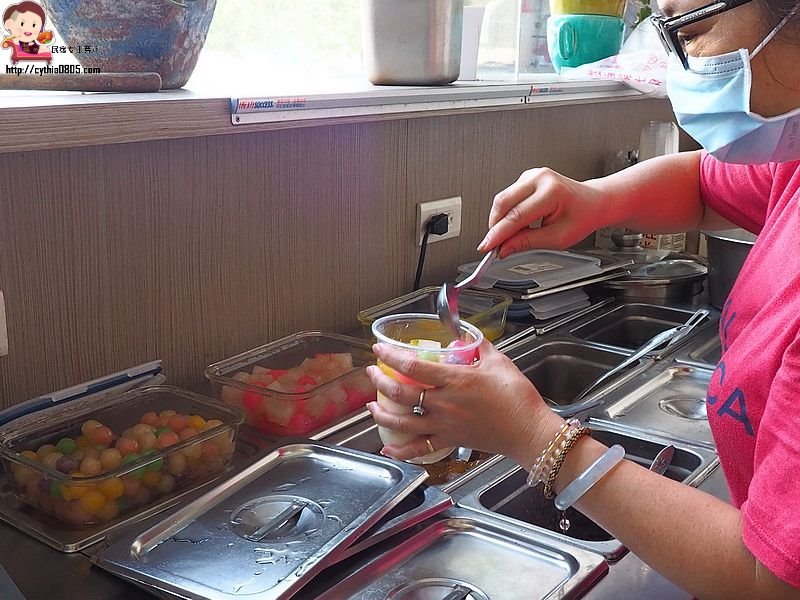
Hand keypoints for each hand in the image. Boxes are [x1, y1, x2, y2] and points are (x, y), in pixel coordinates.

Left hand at [365, 339, 563, 466]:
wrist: (529, 431)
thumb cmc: (517, 397)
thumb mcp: (499, 362)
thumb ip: (479, 347)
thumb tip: (467, 336)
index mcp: (455, 380)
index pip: (413, 366)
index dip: (391, 357)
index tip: (379, 350)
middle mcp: (444, 403)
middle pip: (401, 393)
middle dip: (380, 382)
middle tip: (372, 373)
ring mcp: (445, 424)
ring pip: (403, 422)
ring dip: (382, 414)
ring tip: (371, 407)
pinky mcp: (450, 440)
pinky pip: (420, 447)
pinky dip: (401, 450)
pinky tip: (389, 447)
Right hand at [477, 167, 607, 258]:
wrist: (593, 202)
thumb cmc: (582, 217)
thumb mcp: (558, 238)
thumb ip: (528, 242)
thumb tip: (505, 248)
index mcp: (552, 192)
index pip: (516, 215)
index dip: (498, 234)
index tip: (487, 246)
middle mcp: (540, 179)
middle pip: (503, 203)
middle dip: (495, 227)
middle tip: (494, 245)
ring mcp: (532, 175)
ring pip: (503, 199)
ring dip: (501, 221)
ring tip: (514, 236)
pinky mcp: (526, 178)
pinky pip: (508, 197)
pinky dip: (507, 213)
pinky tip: (519, 223)